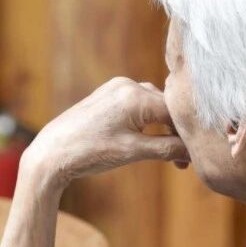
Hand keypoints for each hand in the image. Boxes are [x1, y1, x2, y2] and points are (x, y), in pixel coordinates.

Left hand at [21, 77, 189, 188]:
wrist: (52, 152)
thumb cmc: (89, 152)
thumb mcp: (133, 152)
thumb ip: (167, 149)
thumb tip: (193, 152)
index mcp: (135, 96)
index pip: (176, 111)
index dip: (187, 134)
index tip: (193, 156)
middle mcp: (127, 85)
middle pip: (167, 105)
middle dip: (176, 132)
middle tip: (182, 161)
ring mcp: (116, 88)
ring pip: (154, 105)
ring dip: (163, 127)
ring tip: (167, 154)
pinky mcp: (108, 95)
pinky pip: (139, 104)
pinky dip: (148, 122)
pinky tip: (150, 140)